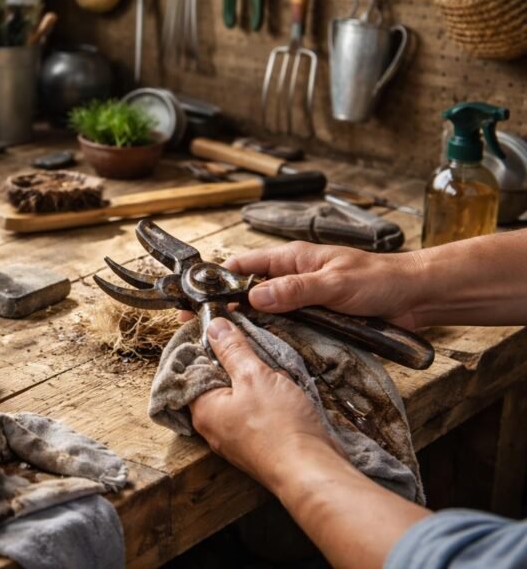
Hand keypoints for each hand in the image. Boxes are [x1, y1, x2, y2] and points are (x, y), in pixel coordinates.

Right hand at [178, 242, 426, 328]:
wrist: (415, 297)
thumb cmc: (379, 280)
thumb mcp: (334, 283)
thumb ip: (295, 290)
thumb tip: (255, 296)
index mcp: (292, 259)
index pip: (242, 266)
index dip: (216, 281)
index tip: (195, 298)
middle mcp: (292, 279)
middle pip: (247, 292)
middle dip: (225, 308)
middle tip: (200, 328)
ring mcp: (302, 300)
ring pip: (265, 314)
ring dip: (248, 327)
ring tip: (223, 345)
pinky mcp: (314, 320)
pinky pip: (285, 329)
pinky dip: (271, 338)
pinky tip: (258, 353)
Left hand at [189, 317, 343, 490]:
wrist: (311, 472)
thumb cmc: (279, 427)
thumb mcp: (254, 376)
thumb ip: (232, 350)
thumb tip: (214, 327)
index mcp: (201, 408)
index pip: (189, 368)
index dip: (203, 345)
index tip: (219, 328)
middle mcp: (212, 426)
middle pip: (215, 381)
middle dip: (234, 362)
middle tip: (251, 347)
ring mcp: (234, 437)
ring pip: (238, 396)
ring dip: (254, 380)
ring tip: (272, 370)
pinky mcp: (256, 443)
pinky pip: (255, 412)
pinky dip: (266, 398)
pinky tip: (282, 391)